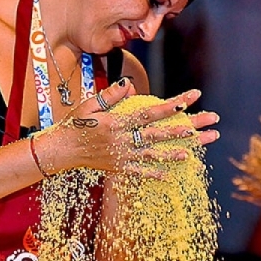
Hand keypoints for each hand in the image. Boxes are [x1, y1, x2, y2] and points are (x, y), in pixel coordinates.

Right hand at [34, 80, 219, 175]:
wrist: (61, 150)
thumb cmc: (75, 123)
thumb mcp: (89, 105)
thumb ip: (110, 96)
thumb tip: (129, 85)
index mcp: (117, 122)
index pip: (148, 113)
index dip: (169, 108)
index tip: (187, 102)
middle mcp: (121, 139)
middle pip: (156, 134)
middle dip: (180, 130)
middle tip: (198, 127)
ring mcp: (121, 155)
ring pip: (151, 154)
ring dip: (171, 153)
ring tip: (189, 153)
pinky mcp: (117, 167)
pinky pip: (138, 171)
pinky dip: (152, 173)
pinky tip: (168, 175)